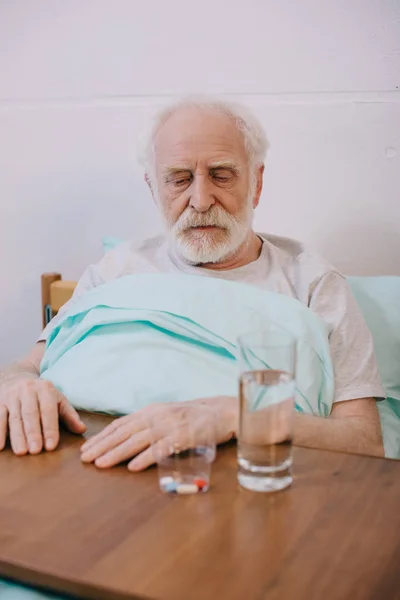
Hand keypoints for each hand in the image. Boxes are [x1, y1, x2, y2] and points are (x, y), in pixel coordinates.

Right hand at [0, 379, 85, 454]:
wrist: (17, 377)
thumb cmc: (42, 395)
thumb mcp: (58, 400)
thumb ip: (69, 415)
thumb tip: (82, 429)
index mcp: (45, 389)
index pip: (48, 410)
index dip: (50, 429)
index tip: (51, 446)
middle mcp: (28, 390)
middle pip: (30, 414)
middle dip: (33, 433)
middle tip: (36, 450)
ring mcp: (12, 396)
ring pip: (14, 418)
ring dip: (17, 436)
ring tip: (21, 452)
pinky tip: (0, 446)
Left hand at [80, 396, 237, 471]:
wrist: (223, 411)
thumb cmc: (194, 416)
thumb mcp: (167, 415)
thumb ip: (148, 424)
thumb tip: (125, 437)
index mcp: (151, 411)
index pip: (121, 424)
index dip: (102, 437)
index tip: (86, 448)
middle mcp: (157, 416)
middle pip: (124, 432)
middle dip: (103, 446)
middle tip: (85, 459)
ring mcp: (170, 425)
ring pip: (138, 440)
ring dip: (117, 452)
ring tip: (101, 464)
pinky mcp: (184, 436)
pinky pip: (162, 448)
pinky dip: (146, 457)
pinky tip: (132, 466)